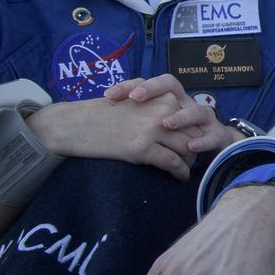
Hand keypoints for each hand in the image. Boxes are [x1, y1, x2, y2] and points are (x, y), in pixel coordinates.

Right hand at [26, 89, 196, 180]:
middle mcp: (162, 111)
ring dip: (190, 162)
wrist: (77, 124)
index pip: (193, 118)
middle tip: (195, 158)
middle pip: (194, 133)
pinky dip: (180, 172)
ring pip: (187, 149)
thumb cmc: (106, 114)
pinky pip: (173, 163)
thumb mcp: (138, 102)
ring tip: (187, 168)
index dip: (196, 132)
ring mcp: (153, 129)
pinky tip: (180, 177)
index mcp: (164, 98)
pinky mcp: (143, 149)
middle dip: (196, 148)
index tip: (196, 142)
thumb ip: (161, 108)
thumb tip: (182, 125)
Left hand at [106, 74, 243, 153]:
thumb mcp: (154, 124)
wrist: (214, 143)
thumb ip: (137, 118)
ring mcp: (203, 118)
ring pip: (196, 110)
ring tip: (166, 124)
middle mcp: (186, 103)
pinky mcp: (217, 135)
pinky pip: (212, 136)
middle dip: (153, 89)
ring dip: (181, 117)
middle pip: (172, 85)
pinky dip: (202, 141)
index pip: (149, 82)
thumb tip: (103, 114)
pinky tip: (191, 147)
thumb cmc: (177, 133)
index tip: (109, 95)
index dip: (131, 85)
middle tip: (135, 98)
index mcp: (169, 98)